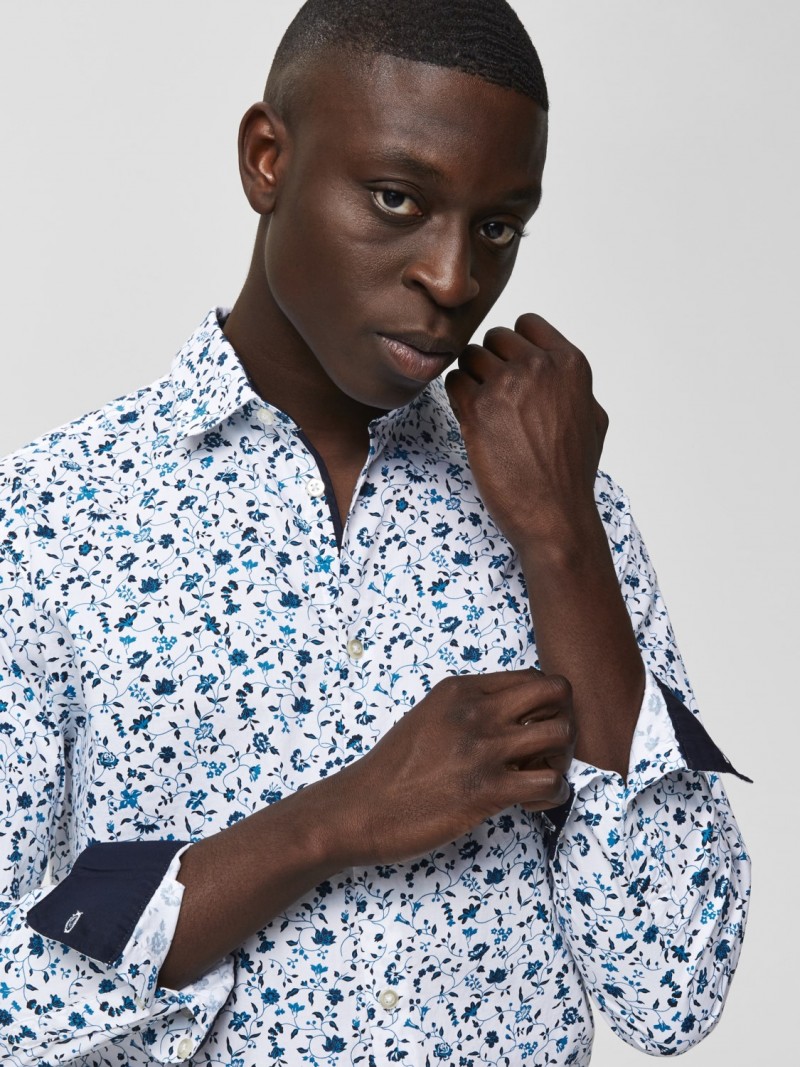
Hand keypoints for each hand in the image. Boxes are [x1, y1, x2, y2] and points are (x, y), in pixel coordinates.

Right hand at [322, 669, 574, 866]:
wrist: (359, 809)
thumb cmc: (393, 771)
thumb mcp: (429, 717)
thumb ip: (469, 709)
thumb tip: (516, 718)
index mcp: (460, 689)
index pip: (532, 678)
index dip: (542, 707)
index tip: (527, 735)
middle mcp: (475, 710)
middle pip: (558, 692)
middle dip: (564, 720)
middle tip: (547, 751)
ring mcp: (481, 748)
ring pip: (562, 733)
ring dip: (561, 760)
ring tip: (537, 780)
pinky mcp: (486, 789)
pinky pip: (552, 783)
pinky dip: (552, 796)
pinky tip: (528, 805)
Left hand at [445, 313, 607, 547]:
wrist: (554, 515)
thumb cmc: (572, 473)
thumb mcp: (592, 417)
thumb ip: (572, 384)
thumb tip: (554, 366)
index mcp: (570, 363)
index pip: (527, 323)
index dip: (514, 347)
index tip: (513, 372)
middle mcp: (539, 367)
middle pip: (494, 338)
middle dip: (491, 363)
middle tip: (496, 398)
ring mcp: (506, 386)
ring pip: (469, 357)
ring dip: (471, 380)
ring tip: (485, 412)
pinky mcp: (477, 410)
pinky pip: (453, 382)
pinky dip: (458, 400)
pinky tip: (473, 422)